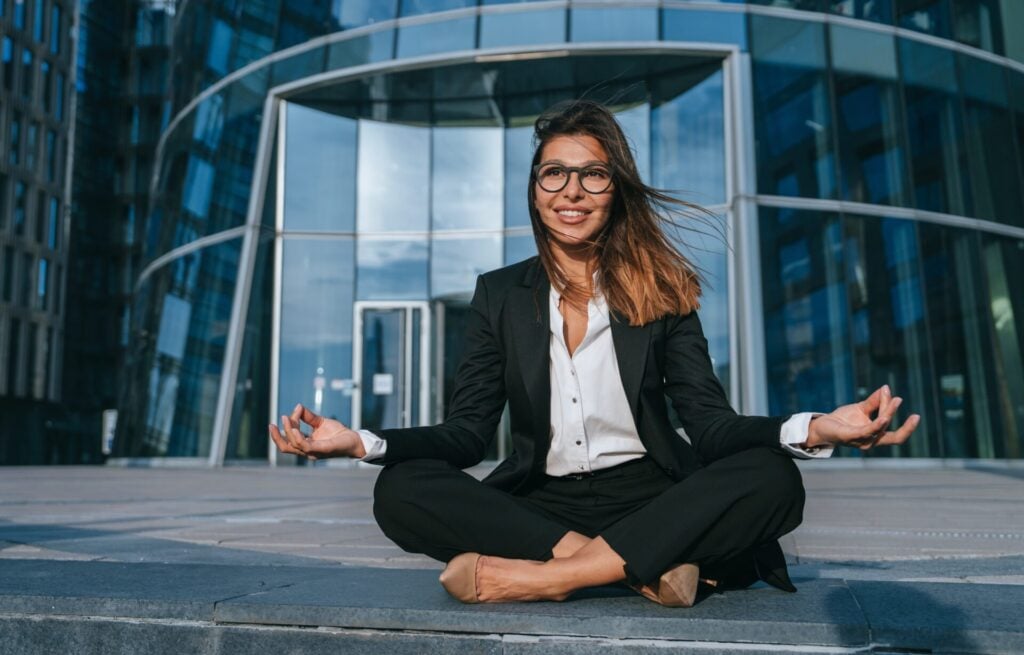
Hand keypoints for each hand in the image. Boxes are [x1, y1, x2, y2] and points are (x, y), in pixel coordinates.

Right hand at [268, 404, 365, 459]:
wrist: (354, 439)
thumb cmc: (338, 433)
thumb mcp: (320, 422)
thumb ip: (308, 416)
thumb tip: (297, 407)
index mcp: (306, 445)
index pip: (289, 439)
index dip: (287, 426)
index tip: (291, 412)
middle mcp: (307, 450)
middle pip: (285, 447)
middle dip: (276, 436)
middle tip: (272, 424)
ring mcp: (313, 452)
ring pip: (293, 445)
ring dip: (288, 431)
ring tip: (286, 418)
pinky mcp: (321, 450)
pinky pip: (305, 446)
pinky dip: (298, 437)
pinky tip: (294, 428)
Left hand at [805, 385, 919, 450]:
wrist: (821, 425)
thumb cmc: (843, 420)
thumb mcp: (861, 409)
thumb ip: (874, 402)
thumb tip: (887, 389)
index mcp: (875, 436)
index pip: (895, 433)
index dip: (900, 419)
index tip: (898, 398)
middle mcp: (870, 442)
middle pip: (895, 438)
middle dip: (908, 429)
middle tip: (916, 417)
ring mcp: (860, 441)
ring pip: (880, 428)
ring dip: (888, 413)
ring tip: (895, 400)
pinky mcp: (849, 437)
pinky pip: (866, 431)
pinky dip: (877, 425)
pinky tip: (884, 417)